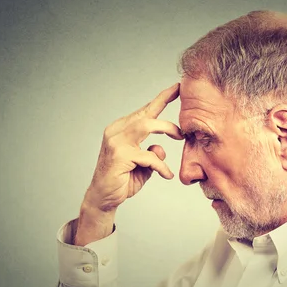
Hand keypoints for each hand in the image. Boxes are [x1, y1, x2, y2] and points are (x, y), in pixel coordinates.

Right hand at [74, 83, 182, 244]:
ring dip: (166, 130)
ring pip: (146, 125)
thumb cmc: (123, 180)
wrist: (103, 198)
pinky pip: (149, 155)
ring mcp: (116, 142)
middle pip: (146, 115)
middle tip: (182, 132)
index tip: (178, 88)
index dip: (162, 98)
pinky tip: (166, 174)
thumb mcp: (143, 165)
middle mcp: (116, 131)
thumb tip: (160, 148)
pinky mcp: (120, 155)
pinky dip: (161, 165)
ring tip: (179, 139)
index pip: (144, 110)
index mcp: (121, 129)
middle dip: (168, 119)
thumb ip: (153, 154)